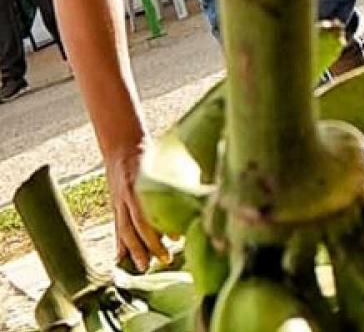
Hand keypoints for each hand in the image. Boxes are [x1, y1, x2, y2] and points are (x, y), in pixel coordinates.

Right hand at [105, 141, 168, 270]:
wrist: (121, 145)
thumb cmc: (150, 153)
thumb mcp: (163, 161)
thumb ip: (177, 176)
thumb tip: (199, 194)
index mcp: (140, 184)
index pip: (150, 210)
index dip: (162, 226)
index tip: (177, 237)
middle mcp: (127, 196)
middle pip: (137, 226)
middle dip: (150, 245)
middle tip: (165, 259)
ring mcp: (118, 203)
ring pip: (125, 231)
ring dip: (135, 251)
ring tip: (144, 266)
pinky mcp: (114, 206)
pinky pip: (117, 228)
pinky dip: (119, 245)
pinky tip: (121, 259)